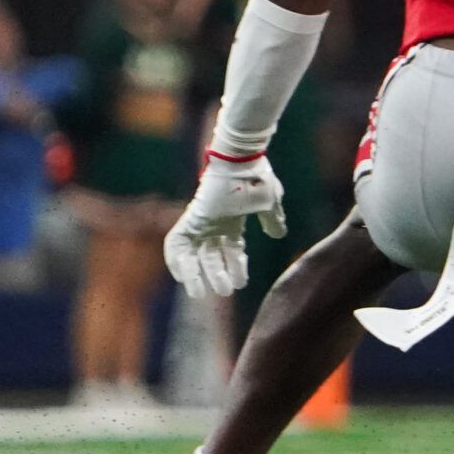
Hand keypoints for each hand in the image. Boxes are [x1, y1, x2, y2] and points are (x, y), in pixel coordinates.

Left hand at [163, 153, 285, 297]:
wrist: (240, 160)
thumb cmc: (256, 177)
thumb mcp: (270, 202)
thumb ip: (272, 219)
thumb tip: (278, 234)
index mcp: (232, 222)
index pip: (233, 251)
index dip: (236, 267)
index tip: (241, 283)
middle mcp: (215, 225)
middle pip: (213, 257)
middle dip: (218, 275)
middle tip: (224, 292)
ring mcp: (201, 222)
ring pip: (194, 255)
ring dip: (196, 275)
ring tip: (199, 293)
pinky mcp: (190, 219)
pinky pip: (176, 244)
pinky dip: (175, 260)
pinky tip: (181, 276)